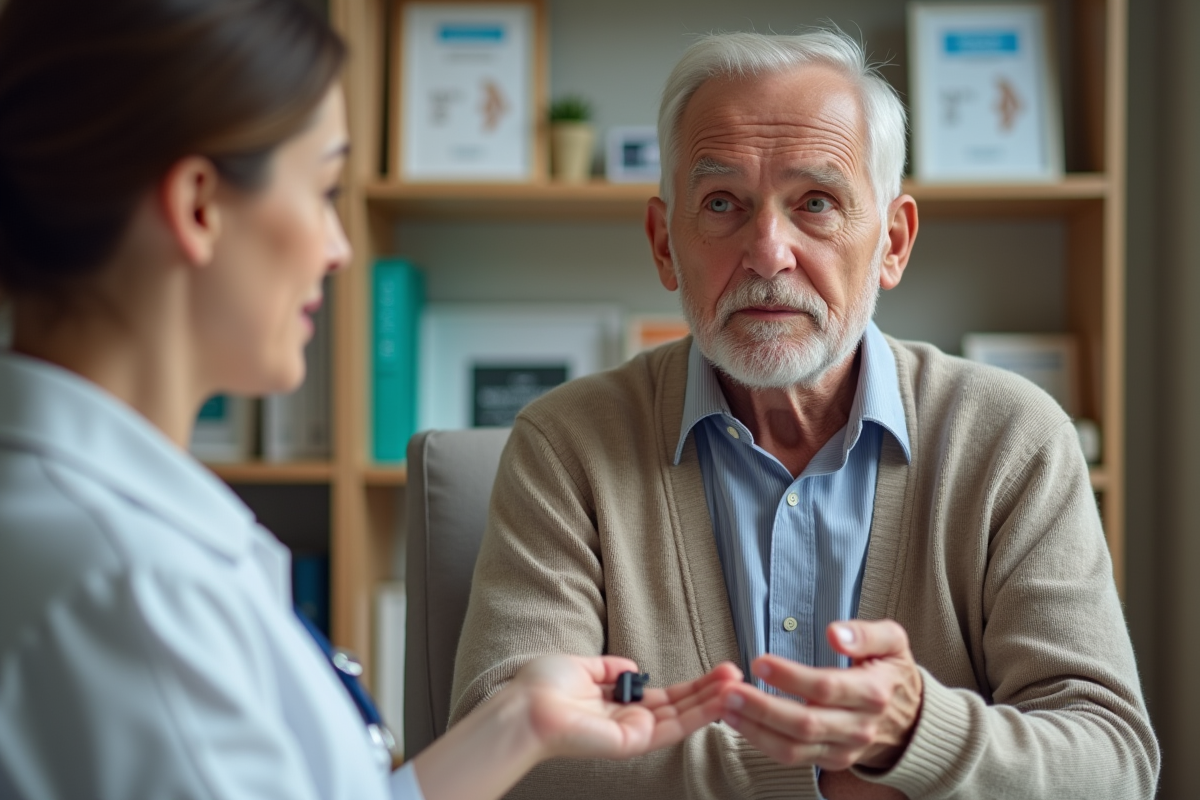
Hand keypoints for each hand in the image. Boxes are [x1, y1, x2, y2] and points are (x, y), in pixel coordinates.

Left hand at [512, 655, 742, 760]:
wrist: (525, 707)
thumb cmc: (541, 688)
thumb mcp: (581, 666)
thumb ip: (609, 668)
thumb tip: (630, 666)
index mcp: (616, 703)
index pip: (664, 697)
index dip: (691, 686)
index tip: (716, 673)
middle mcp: (628, 720)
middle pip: (679, 707)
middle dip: (709, 691)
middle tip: (737, 675)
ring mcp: (633, 732)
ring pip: (683, 718)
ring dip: (712, 701)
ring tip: (739, 685)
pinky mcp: (633, 740)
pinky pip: (674, 728)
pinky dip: (700, 714)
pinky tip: (721, 701)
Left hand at [719, 620, 922, 771]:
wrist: (909, 719)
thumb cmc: (891, 672)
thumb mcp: (893, 642)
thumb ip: (866, 633)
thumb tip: (835, 633)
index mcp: (873, 693)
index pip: (826, 687)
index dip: (790, 677)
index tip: (759, 661)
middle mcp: (858, 727)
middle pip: (805, 724)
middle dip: (762, 708)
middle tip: (728, 691)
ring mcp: (844, 748)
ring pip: (793, 748)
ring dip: (755, 729)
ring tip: (725, 708)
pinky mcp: (831, 761)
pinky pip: (791, 757)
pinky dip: (761, 741)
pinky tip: (739, 720)